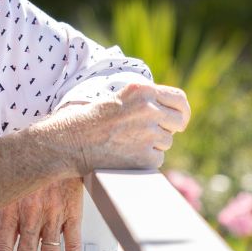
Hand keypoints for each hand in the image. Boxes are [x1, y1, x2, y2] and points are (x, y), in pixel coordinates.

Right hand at [33, 83, 190, 175]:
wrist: (69, 142)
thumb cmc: (89, 119)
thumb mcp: (118, 97)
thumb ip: (144, 100)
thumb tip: (172, 111)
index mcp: (142, 90)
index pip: (179, 99)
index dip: (182, 111)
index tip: (180, 120)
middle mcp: (148, 109)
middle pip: (178, 121)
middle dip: (170, 128)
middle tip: (155, 134)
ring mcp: (149, 134)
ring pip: (167, 141)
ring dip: (153, 144)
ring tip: (127, 143)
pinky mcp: (146, 157)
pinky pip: (157, 159)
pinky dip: (145, 160)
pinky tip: (125, 155)